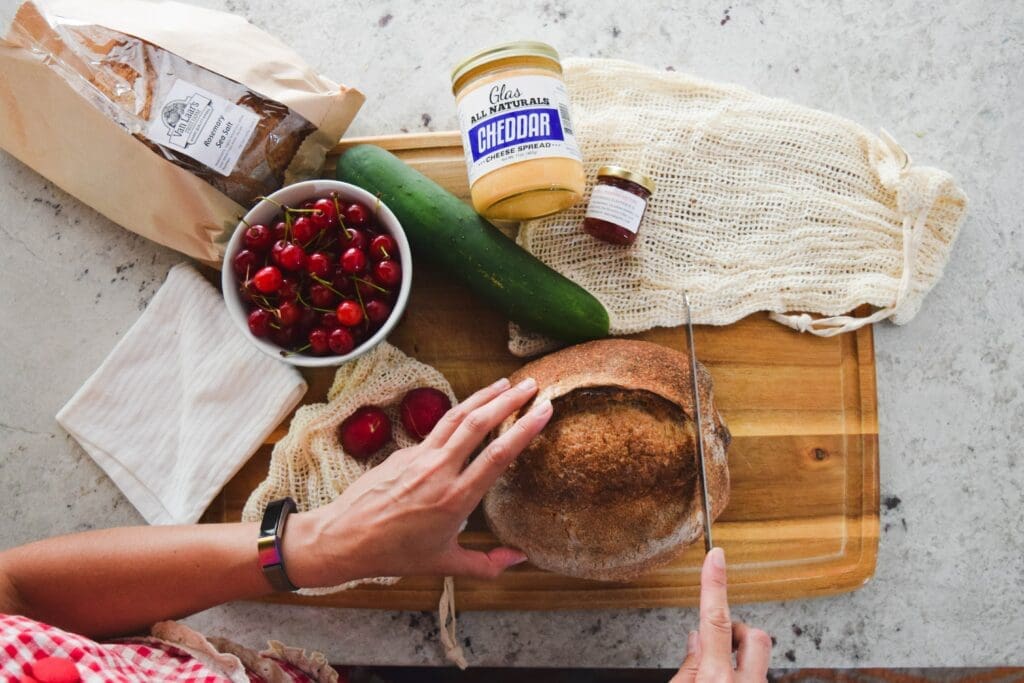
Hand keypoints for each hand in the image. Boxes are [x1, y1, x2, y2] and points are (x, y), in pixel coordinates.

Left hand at [284, 376, 551, 586]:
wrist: (343, 537)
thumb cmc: (395, 554)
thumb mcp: (445, 563)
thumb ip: (486, 564)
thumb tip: (520, 558)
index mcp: (455, 499)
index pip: (497, 455)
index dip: (523, 429)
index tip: (543, 409)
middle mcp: (438, 471)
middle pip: (478, 423)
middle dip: (508, 400)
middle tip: (531, 385)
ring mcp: (419, 457)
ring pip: (456, 416)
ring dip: (483, 396)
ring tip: (505, 383)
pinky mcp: (403, 451)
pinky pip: (437, 428)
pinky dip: (459, 413)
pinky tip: (470, 409)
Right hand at [671, 548, 771, 681]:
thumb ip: (688, 668)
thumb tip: (696, 641)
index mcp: (717, 681)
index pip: (715, 621)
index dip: (714, 584)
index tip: (716, 557)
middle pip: (755, 636)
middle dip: (738, 632)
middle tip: (719, 645)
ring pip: (759, 659)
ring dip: (738, 660)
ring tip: (717, 679)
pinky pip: (758, 676)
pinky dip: (742, 677)